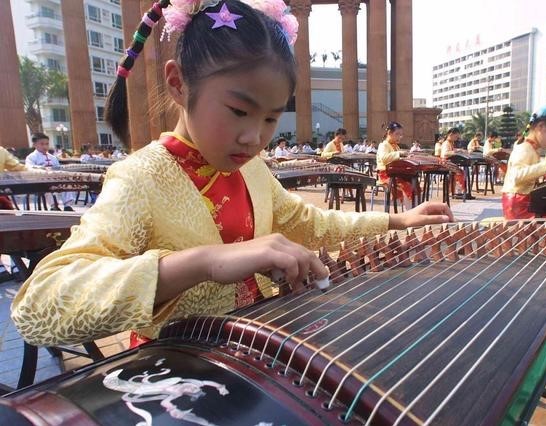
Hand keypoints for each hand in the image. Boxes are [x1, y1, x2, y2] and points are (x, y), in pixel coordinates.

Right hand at [206, 234, 327, 290]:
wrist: (215, 261)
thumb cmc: (236, 266)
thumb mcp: (262, 267)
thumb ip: (277, 270)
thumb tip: (293, 282)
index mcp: (278, 242)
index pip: (304, 251)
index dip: (315, 265)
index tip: (320, 280)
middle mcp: (278, 240)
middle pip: (308, 253)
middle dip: (317, 270)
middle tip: (320, 285)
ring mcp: (273, 244)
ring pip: (302, 257)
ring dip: (303, 274)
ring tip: (295, 287)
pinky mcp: (267, 252)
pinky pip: (291, 262)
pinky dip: (293, 273)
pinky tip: (287, 283)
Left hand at [388, 201, 454, 229]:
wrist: (399, 222)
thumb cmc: (410, 221)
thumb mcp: (424, 220)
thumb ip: (435, 219)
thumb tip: (447, 219)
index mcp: (429, 205)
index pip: (444, 206)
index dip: (449, 213)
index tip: (451, 221)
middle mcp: (429, 207)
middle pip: (442, 210)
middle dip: (447, 216)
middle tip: (449, 225)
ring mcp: (427, 211)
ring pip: (439, 214)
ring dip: (442, 219)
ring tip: (444, 227)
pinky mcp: (424, 215)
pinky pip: (434, 217)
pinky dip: (437, 221)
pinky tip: (438, 227)